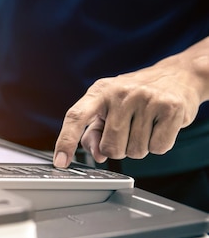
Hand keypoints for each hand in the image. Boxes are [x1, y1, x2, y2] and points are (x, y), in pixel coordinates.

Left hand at [53, 56, 204, 167]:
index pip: (76, 117)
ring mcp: (146, 99)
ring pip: (135, 151)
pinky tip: (159, 127)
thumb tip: (97, 155)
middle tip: (127, 133)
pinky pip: (158, 148)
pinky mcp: (170, 108)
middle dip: (118, 150)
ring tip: (144, 126)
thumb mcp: (107, 108)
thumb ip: (94, 133)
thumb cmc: (134, 97)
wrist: (177, 76)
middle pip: (110, 147)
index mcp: (99, 92)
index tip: (60, 162)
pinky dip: (158, 145)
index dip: (66, 141)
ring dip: (139, 147)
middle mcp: (121, 93)